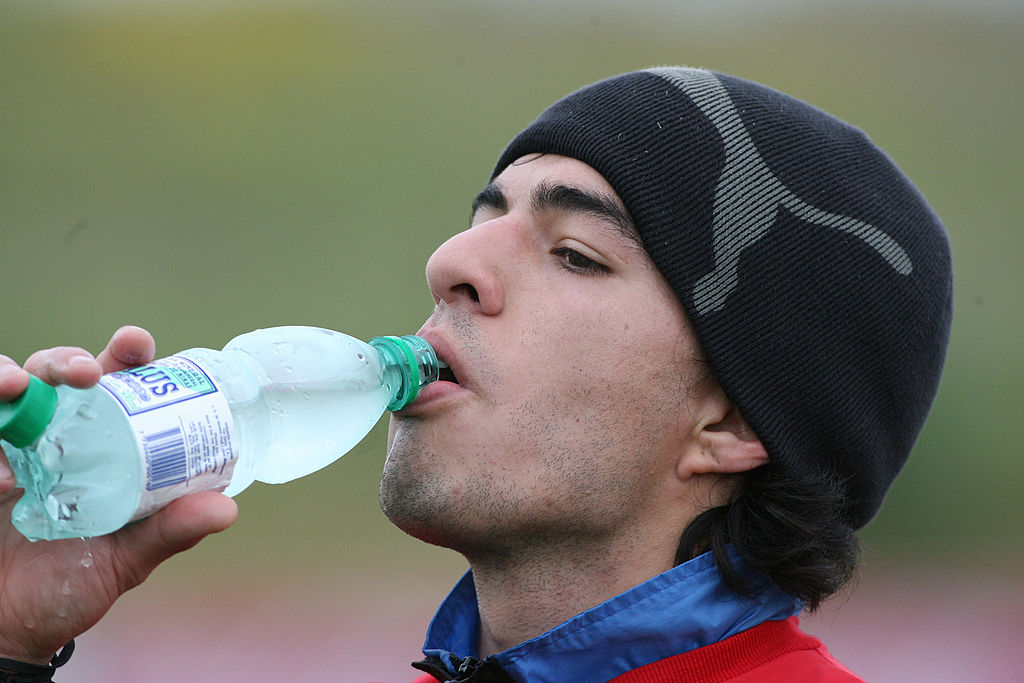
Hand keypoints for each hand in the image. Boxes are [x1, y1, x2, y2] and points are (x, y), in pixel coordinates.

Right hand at [0, 327, 237, 663]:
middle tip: (82, 374)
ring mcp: (5, 449)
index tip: (136, 345)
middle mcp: (51, 437)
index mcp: (99, 446)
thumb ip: (169, 531)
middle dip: (66, 359)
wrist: (8, 631)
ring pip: (3, 387)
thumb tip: (227, 509)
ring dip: (8, 376)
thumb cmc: (69, 586)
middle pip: (55, 373)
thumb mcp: (126, 558)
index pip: (113, 384)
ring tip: (16, 389)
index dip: (124, 355)